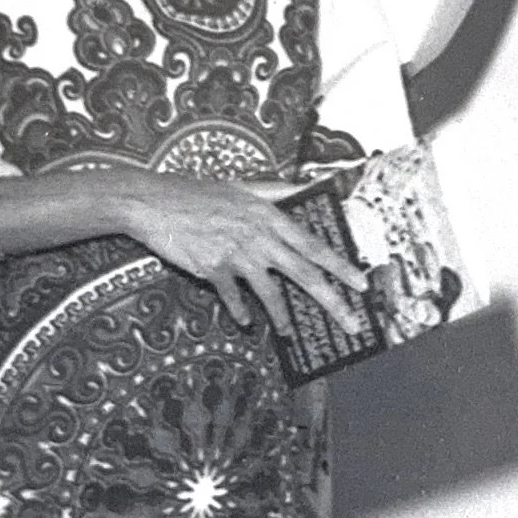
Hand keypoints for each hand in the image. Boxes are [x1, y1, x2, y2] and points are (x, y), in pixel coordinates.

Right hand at [120, 173, 368, 333]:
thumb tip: (308, 186)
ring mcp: (236, 255)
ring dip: (282, 316)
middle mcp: (258, 237)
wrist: (155, 203)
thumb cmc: (199, 194)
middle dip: (332, 300)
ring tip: (289, 331)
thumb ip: (278, 190)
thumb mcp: (243, 187)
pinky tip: (245, 320)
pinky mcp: (213, 269)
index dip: (340, 266)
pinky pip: (234, 298)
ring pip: (270, 293)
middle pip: (304, 273)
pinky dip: (240, 311)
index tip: (361, 283)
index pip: (313, 245)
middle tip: (351, 322)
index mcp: (268, 216)